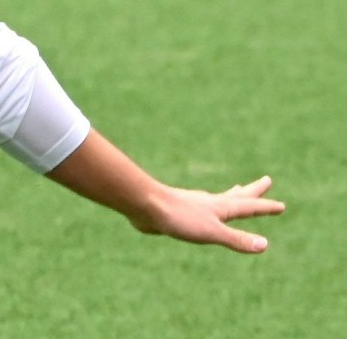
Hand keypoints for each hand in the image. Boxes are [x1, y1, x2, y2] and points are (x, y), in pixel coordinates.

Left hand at [127, 176, 282, 253]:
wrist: (144, 205)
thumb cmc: (178, 218)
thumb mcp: (211, 232)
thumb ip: (236, 239)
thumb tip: (264, 245)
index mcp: (220, 208)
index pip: (249, 207)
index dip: (265, 208)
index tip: (282, 205)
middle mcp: (210, 203)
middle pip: (237, 196)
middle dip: (253, 191)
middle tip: (267, 181)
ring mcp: (194, 205)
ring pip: (218, 199)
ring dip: (232, 195)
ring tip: (236, 189)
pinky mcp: (179, 211)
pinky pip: (201, 208)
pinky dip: (209, 205)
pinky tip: (202, 208)